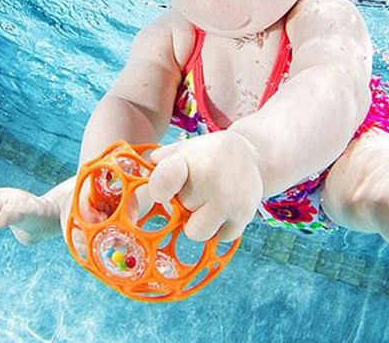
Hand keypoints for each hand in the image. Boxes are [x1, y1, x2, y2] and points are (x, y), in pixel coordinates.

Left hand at [148, 130, 262, 241]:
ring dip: (199, 222)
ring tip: (209, 203)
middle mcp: (211, 181)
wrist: (252, 155)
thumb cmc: (208, 155)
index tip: (166, 192)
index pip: (161, 185)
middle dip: (184, 206)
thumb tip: (135, 184)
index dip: (159, 192)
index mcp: (190, 160)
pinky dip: (219, 228)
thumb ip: (158, 165)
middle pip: (178, 214)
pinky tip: (224, 209)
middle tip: (198, 189)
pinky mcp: (244, 217)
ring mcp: (229, 201)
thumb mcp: (183, 150)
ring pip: (196, 233)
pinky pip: (219, 239)